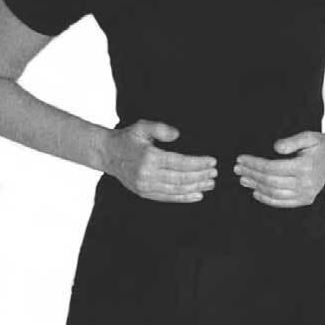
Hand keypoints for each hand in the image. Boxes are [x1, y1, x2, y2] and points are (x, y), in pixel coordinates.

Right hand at [101, 118, 216, 202]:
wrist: (108, 154)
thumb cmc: (128, 139)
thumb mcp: (142, 127)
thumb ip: (160, 128)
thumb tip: (178, 135)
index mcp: (149, 157)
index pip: (180, 163)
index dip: (198, 163)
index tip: (212, 162)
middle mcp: (147, 175)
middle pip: (181, 178)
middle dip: (201, 176)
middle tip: (215, 173)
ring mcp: (146, 187)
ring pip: (176, 190)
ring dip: (196, 188)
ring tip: (210, 184)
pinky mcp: (145, 193)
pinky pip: (168, 198)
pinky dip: (184, 198)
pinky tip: (197, 195)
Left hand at [234, 131, 324, 207]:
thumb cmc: (319, 145)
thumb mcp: (308, 137)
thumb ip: (291, 141)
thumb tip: (275, 147)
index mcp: (305, 167)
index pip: (272, 167)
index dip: (254, 164)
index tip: (241, 159)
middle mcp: (306, 183)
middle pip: (270, 181)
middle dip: (251, 175)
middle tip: (237, 169)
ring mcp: (306, 194)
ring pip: (274, 193)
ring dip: (256, 187)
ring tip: (243, 180)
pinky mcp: (306, 199)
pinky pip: (282, 202)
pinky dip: (267, 199)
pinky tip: (255, 192)